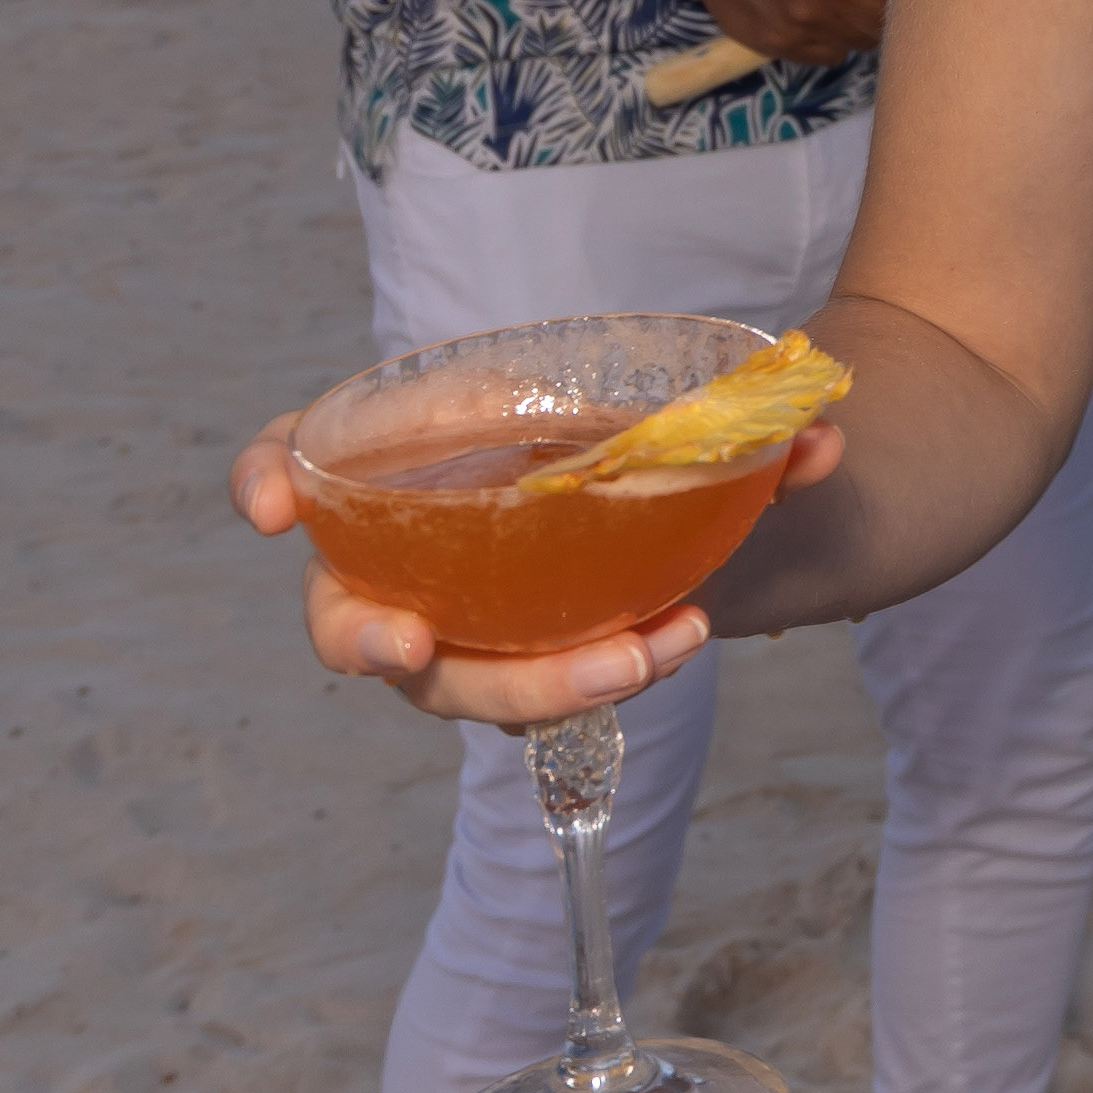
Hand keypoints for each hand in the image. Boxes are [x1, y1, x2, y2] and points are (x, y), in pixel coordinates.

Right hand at [229, 407, 846, 725]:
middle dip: (365, 639)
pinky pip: (530, 694)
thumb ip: (748, 417)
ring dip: (525, 683)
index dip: (266, 474)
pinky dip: (586, 687)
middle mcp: (413, 548)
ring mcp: (464, 620)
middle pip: (348, 612)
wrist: (698, 481)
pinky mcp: (523, 667)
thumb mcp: (675, 398)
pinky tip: (664, 653)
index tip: (266, 504)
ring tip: (628, 661)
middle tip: (413, 646)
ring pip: (451, 678)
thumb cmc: (637, 425)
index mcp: (407, 454)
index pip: (300, 453)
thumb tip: (826, 439)